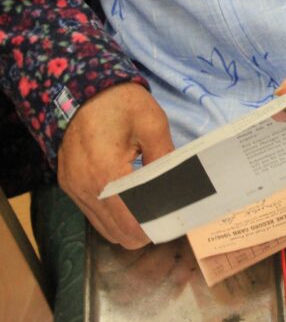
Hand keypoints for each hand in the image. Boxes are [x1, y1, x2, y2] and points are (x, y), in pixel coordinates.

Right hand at [58, 83, 173, 248]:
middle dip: (144, 230)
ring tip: (150, 208)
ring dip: (128, 225)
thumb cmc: (120, 102)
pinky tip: (130, 200)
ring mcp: (73, 188)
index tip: (175, 218)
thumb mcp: (153, 124)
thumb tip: (180, 188)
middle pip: (119, 233)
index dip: (155, 228)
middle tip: (165, 213)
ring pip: (104, 228)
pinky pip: (92, 214)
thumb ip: (165, 159)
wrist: (79, 88)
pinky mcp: (68, 184)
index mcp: (107, 173)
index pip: (132, 224)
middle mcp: (85, 188)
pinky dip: (112, 215)